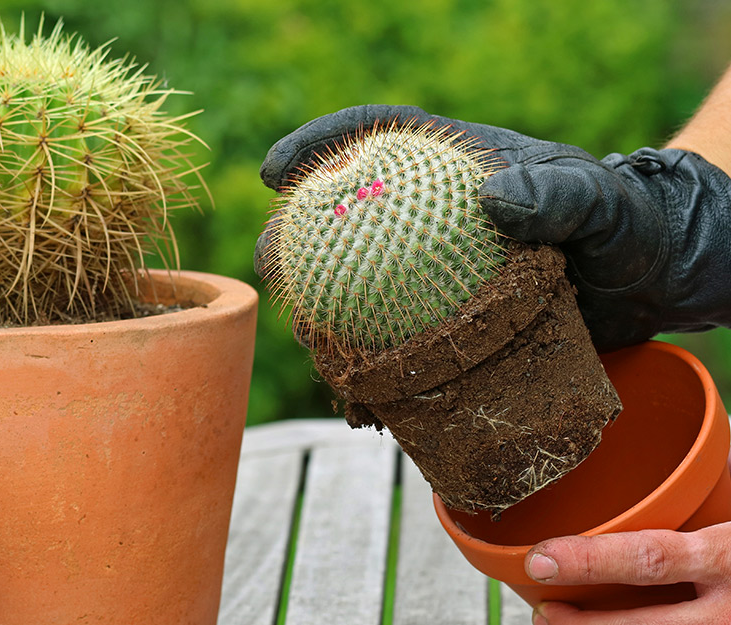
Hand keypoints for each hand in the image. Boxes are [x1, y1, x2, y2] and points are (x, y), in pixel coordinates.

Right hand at [256, 105, 730, 351]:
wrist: (642, 288)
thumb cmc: (620, 226)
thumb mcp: (598, 202)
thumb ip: (558, 192)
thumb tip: (492, 200)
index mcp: (448, 168)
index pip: (371, 138)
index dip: (314, 147)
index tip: (273, 172)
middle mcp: (423, 221)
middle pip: (337, 223)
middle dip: (292, 246)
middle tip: (278, 274)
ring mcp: (425, 277)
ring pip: (349, 297)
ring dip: (322, 329)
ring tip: (322, 360)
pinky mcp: (439, 329)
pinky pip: (389, 354)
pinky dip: (369, 383)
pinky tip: (365, 410)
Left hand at [526, 524, 730, 623]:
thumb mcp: (729, 529)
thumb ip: (688, 526)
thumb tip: (630, 509)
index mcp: (724, 556)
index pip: (649, 558)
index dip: (590, 561)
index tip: (540, 560)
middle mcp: (726, 608)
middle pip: (641, 623)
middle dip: (584, 623)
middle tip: (543, 612)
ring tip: (560, 624)